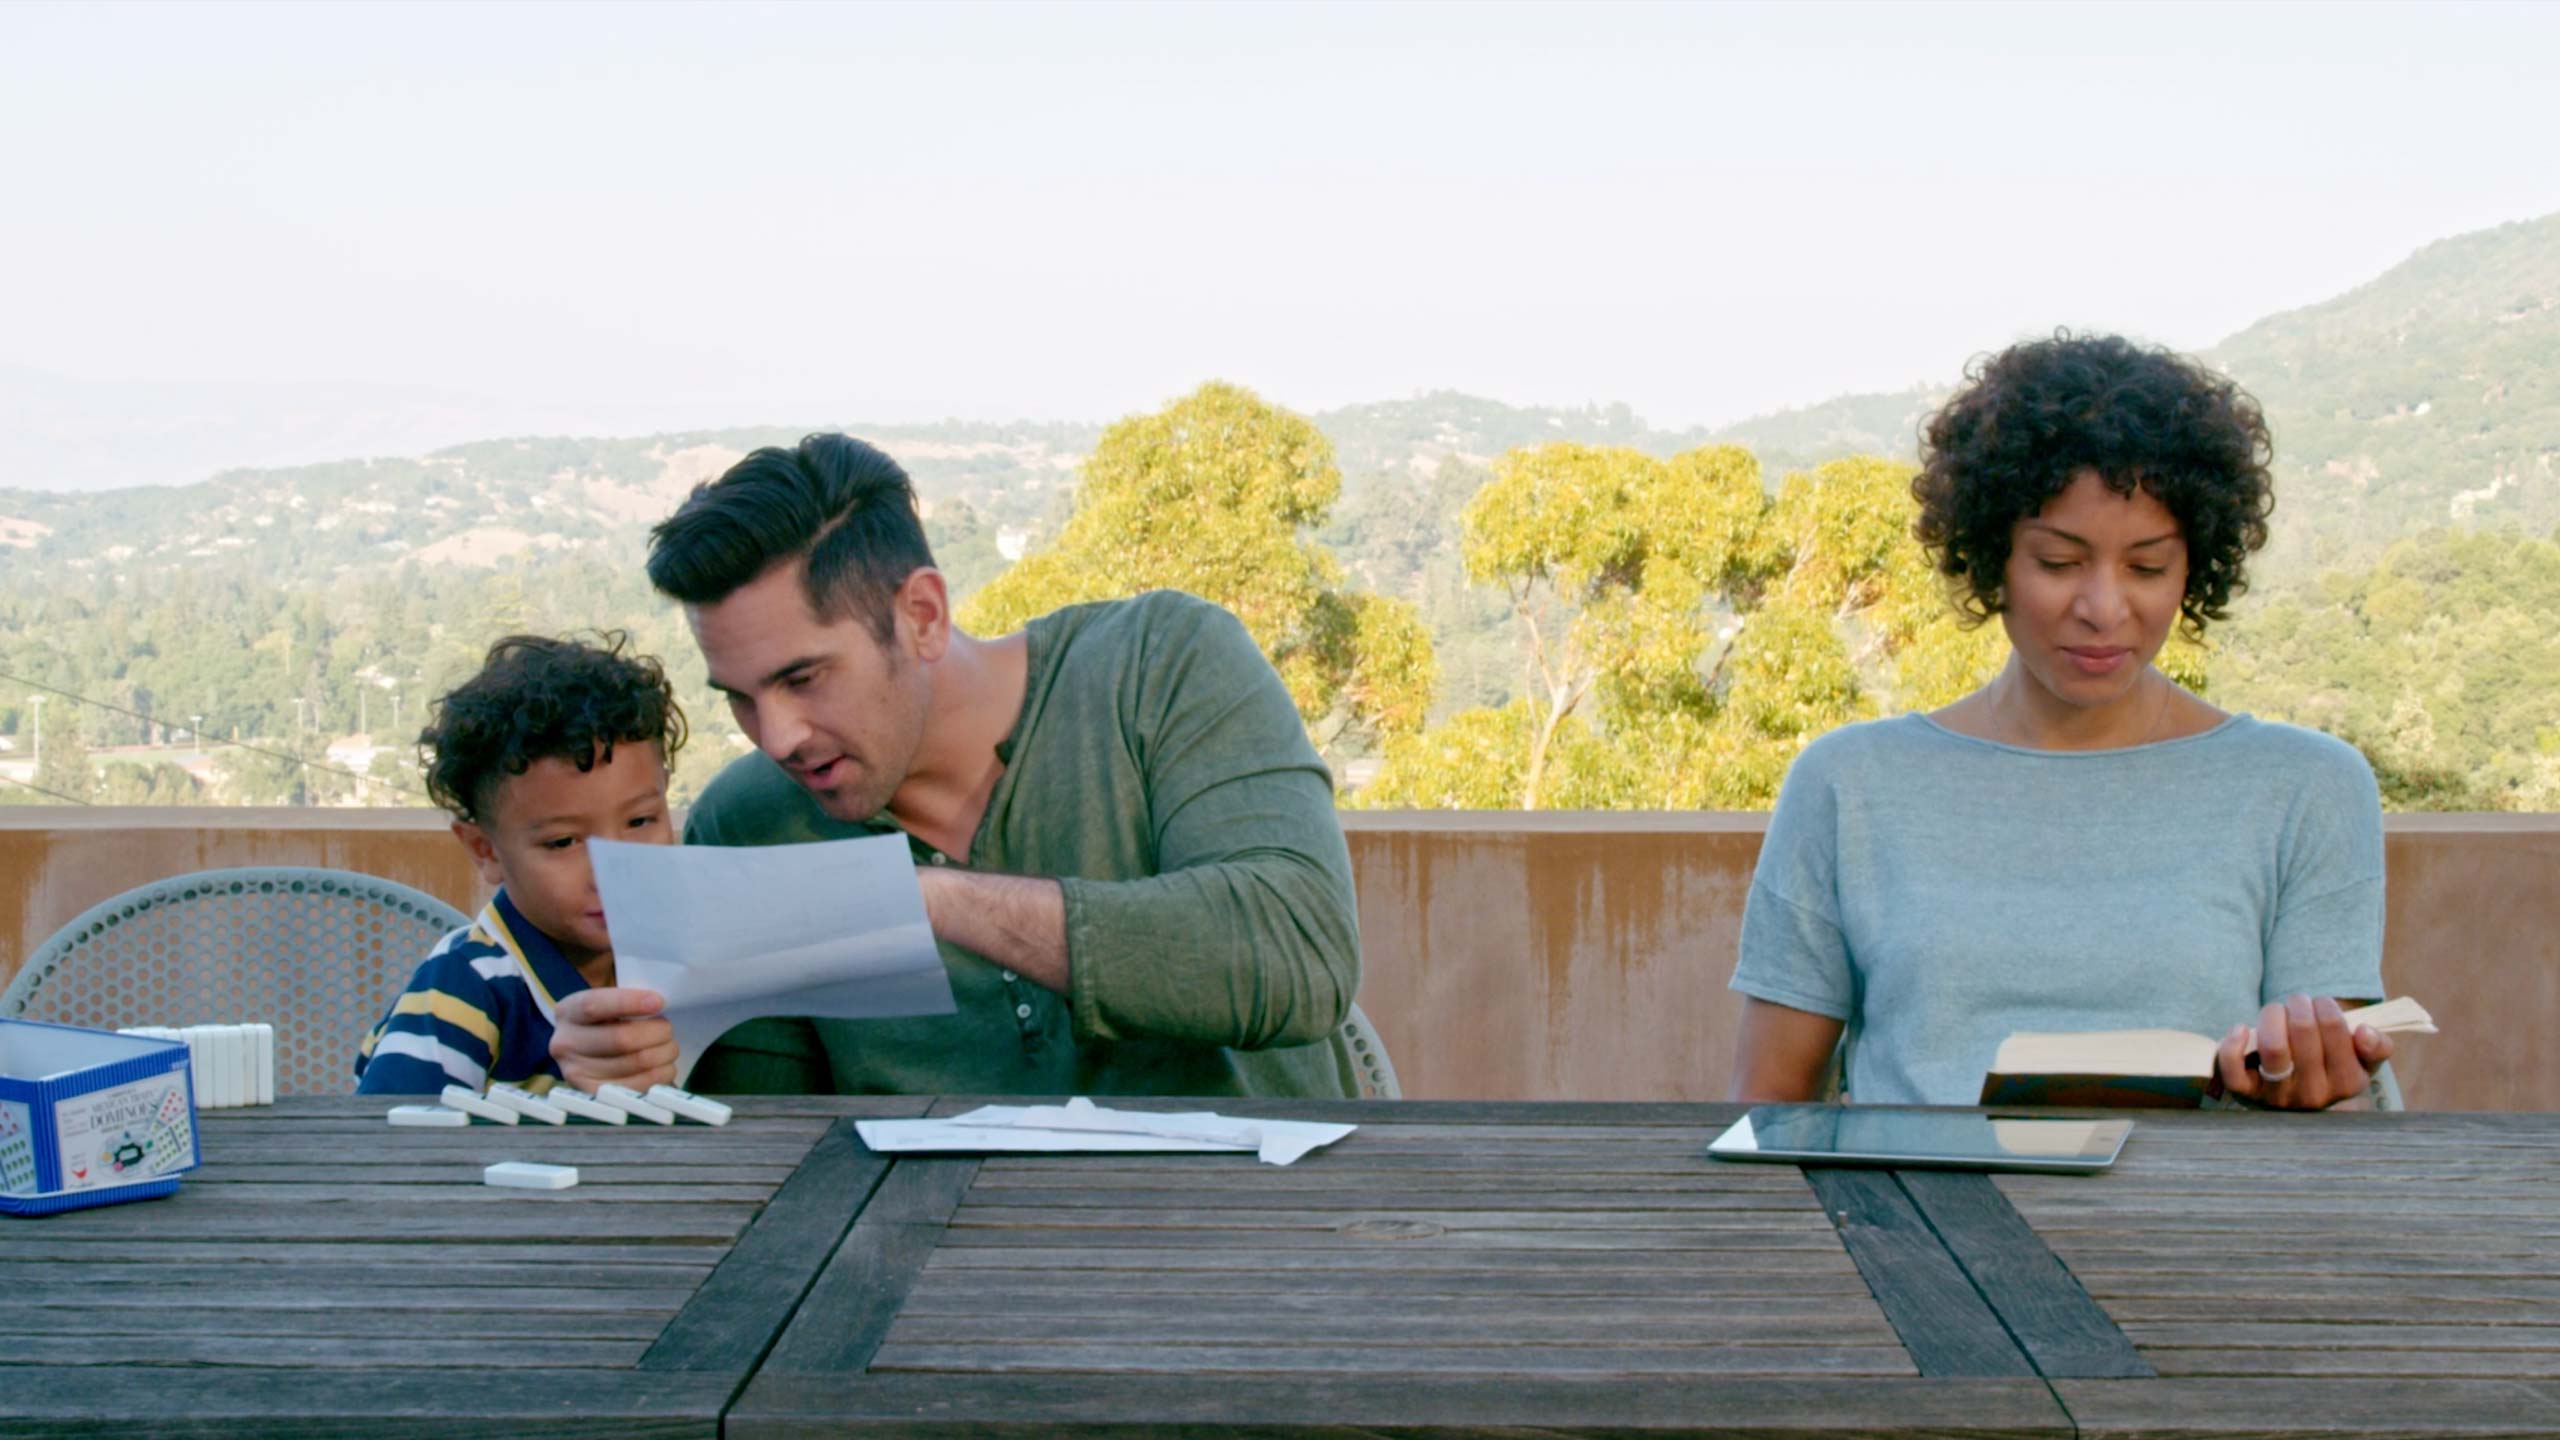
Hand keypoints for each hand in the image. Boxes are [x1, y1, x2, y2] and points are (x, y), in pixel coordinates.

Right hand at [549, 986, 676, 1091]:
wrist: (592, 1056)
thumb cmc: (609, 1023)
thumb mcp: (609, 1005)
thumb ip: (629, 1002)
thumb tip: (658, 1005)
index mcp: (568, 1012)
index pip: (594, 1006)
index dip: (629, 1002)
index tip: (659, 1002)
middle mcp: (564, 1044)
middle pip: (621, 1038)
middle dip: (657, 1032)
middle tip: (668, 1029)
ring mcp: (576, 1074)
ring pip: (636, 1062)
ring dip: (664, 1053)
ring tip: (669, 1047)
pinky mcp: (595, 1096)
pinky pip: (639, 1086)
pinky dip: (661, 1074)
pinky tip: (663, 1066)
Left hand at [2217, 994, 2392, 1109]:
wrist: (2300, 1099)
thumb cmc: (2331, 1068)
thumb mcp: (2363, 1061)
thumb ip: (2377, 1047)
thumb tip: (2364, 1031)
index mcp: (2348, 1082)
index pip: (2335, 1028)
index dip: (2325, 1005)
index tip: (2321, 1005)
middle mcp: (2314, 1093)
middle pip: (2302, 1029)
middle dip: (2298, 1003)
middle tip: (2298, 1003)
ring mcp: (2278, 1095)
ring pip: (2273, 1045)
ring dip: (2272, 1014)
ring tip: (2277, 1012)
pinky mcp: (2246, 1094)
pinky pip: (2233, 1071)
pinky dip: (2232, 1043)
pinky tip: (2241, 1029)